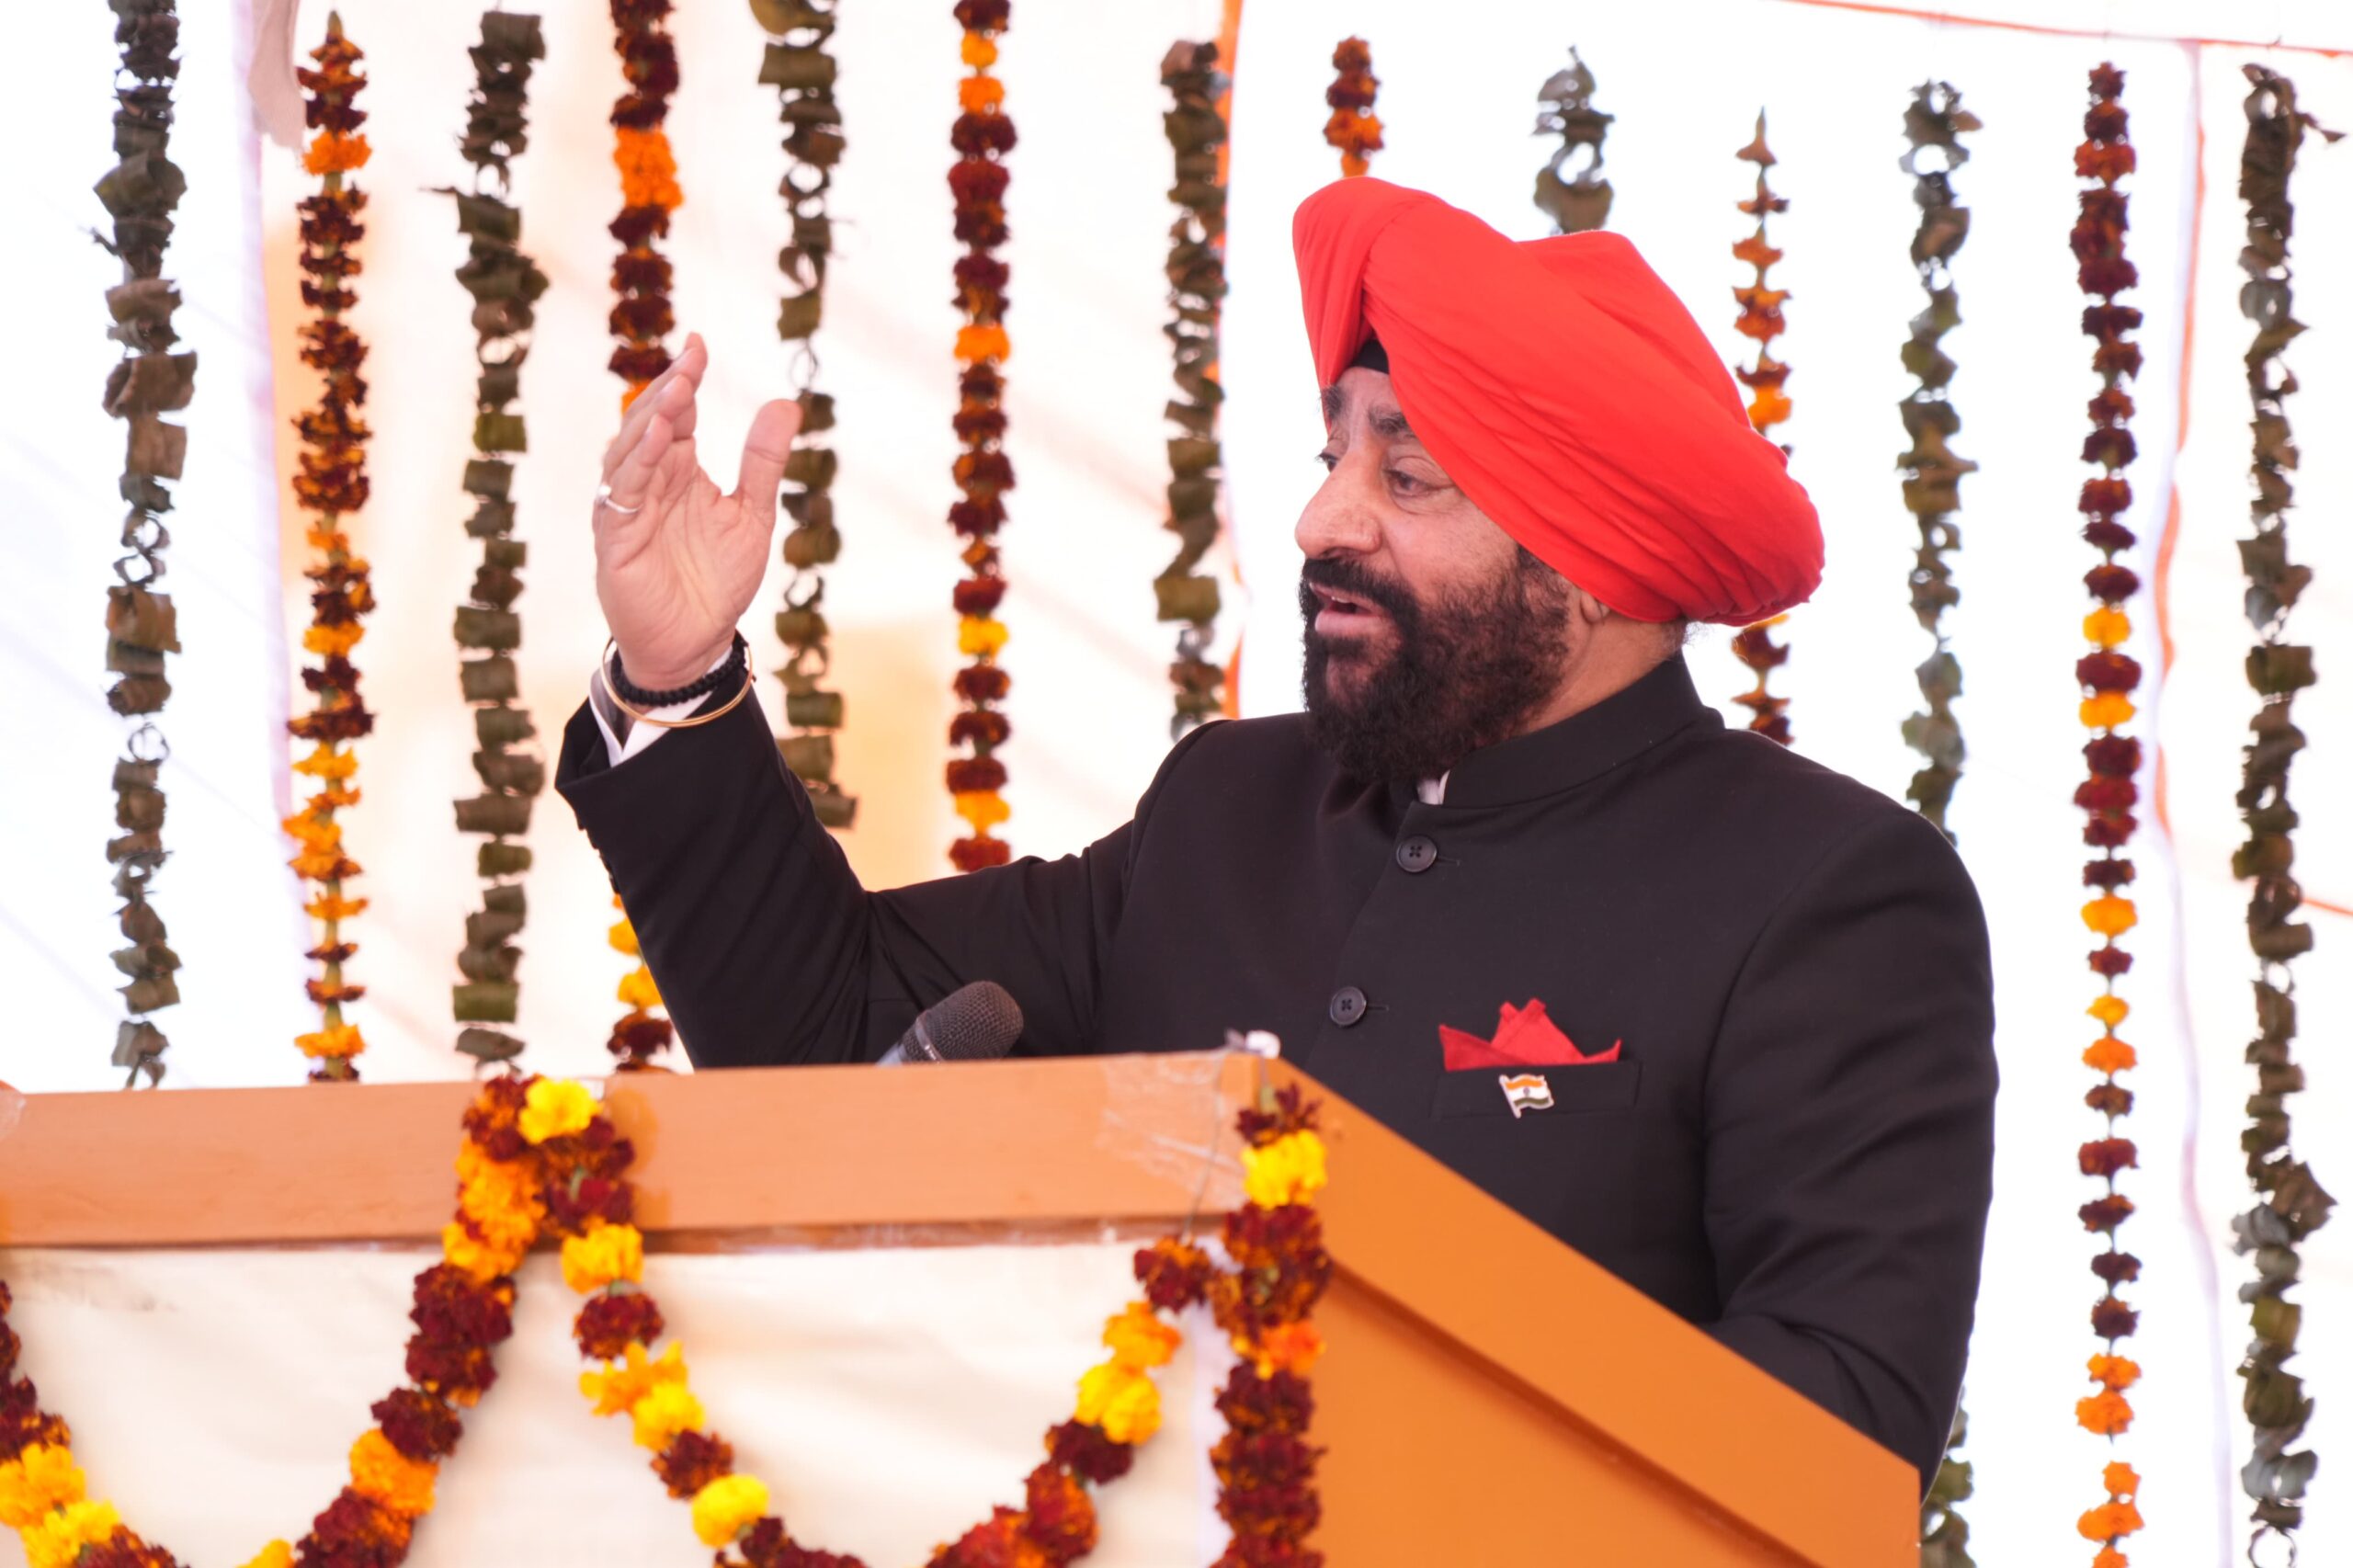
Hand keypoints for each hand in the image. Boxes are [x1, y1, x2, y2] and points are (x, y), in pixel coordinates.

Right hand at [593, 334, 803, 690]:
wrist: (696, 642)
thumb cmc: (717, 580)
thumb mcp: (753, 513)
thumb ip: (764, 462)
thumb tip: (785, 403)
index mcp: (678, 469)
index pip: (676, 412)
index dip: (685, 378)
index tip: (699, 344)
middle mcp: (648, 481)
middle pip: (649, 421)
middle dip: (669, 389)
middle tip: (692, 359)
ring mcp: (628, 506)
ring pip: (629, 450)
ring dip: (650, 419)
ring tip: (677, 392)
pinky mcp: (616, 536)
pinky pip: (622, 491)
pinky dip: (638, 462)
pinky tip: (658, 440)